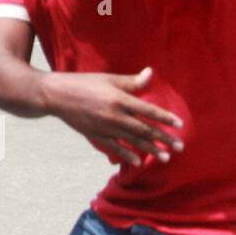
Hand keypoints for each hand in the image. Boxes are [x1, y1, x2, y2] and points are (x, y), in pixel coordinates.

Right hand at [42, 67, 183, 166]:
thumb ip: (131, 81)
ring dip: (150, 150)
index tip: (179, 125)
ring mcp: (105, 127)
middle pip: (144, 129)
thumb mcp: (108, 78)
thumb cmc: (83, 83)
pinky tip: (138, 161)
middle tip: (180, 147)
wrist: (55, 95)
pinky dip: (127, 155)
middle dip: (164, 139)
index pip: (148, 111)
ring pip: (133, 141)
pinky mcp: (95, 135)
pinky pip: (115, 147)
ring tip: (165, 158)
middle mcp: (115, 115)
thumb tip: (150, 73)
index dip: (165, 118)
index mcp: (119, 99)